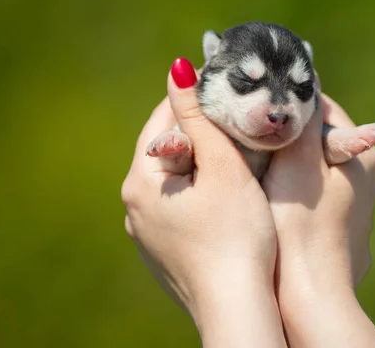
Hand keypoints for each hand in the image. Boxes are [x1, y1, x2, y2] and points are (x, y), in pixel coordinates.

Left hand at [121, 59, 285, 347]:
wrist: (238, 306)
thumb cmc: (237, 234)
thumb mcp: (222, 167)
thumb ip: (198, 117)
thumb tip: (177, 68)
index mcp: (142, 183)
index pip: (162, 121)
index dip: (191, 97)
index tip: (218, 82)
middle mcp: (135, 209)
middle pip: (166, 151)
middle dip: (196, 130)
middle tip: (231, 115)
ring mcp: (148, 234)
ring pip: (174, 180)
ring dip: (199, 161)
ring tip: (233, 150)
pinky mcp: (165, 252)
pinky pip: (179, 207)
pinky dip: (199, 192)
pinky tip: (225, 194)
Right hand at [262, 88, 374, 346]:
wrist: (311, 292)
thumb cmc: (301, 223)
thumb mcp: (298, 161)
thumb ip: (303, 116)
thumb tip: (308, 73)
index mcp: (359, 152)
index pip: (320, 108)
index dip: (285, 103)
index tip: (255, 102)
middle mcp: (364, 174)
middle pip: (315, 138)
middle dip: (284, 134)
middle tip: (248, 132)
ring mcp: (353, 202)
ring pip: (311, 166)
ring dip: (285, 161)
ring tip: (253, 162)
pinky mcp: (338, 224)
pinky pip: (310, 193)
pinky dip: (290, 189)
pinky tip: (269, 195)